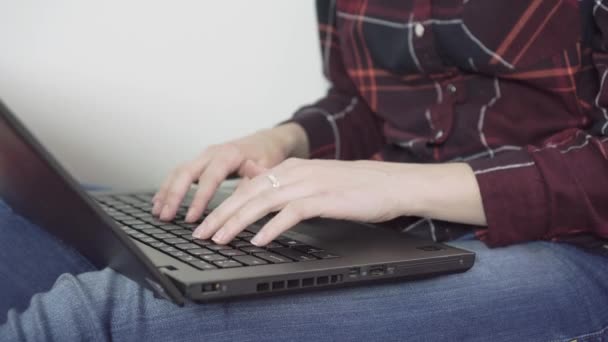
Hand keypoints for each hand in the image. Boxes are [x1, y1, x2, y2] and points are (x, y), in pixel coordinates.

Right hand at [152, 123, 307, 222]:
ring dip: (166, 192)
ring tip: (158, 212)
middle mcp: (212, 152)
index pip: (209, 178)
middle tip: (165, 216)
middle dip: (173, 196)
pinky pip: (180, 172)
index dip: (199, 199)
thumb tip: (244, 197)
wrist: (267, 140)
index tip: (191, 217)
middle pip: (185, 172)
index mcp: (229, 154)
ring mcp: (204, 156)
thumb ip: (254, 181)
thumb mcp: (268, 167)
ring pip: (178, 171)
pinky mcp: (201, 161)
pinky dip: (168, 186)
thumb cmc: (268, 154)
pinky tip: (160, 200)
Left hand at [192, 159, 418, 245]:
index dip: (223, 204)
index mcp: (291, 168)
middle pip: (248, 193)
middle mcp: (295, 172)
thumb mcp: (316, 183)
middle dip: (221, 214)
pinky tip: (259, 241)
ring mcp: (309, 183)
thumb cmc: (356, 187)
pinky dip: (271, 228)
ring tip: (220, 239)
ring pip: (263, 202)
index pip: (248, 186)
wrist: (391, 184)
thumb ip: (290, 189)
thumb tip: (265, 204)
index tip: (206, 222)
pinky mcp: (324, 198)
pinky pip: (290, 213)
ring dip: (237, 222)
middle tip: (201, 233)